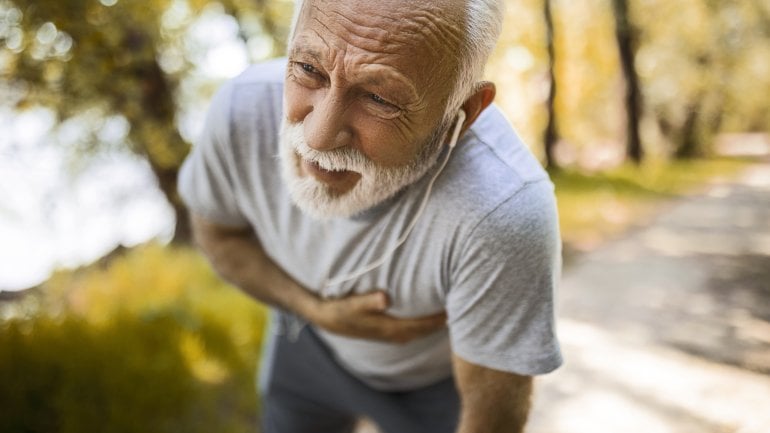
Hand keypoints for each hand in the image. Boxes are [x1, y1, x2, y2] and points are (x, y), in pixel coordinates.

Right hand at [308, 291, 446, 343]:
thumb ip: (368, 301)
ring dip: (434, 324)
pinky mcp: (388, 330)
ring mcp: (391, 334)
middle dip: (442, 322)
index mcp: (389, 328)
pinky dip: (425, 324)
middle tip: (463, 307)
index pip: (421, 326)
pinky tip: (431, 313)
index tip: (454, 308)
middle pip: (425, 330)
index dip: (438, 319)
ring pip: (420, 331)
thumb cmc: (339, 309)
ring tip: (452, 309)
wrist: (326, 318)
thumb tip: (385, 297)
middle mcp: (394, 334)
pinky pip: (414, 329)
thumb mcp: (351, 304)